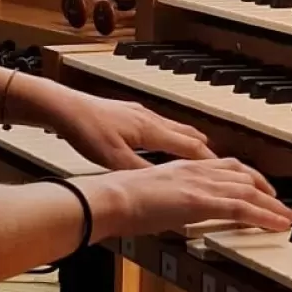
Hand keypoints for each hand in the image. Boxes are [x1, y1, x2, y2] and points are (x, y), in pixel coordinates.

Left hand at [23, 80, 212, 169]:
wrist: (64, 106)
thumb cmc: (86, 129)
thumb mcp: (113, 158)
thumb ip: (140, 172)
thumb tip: (164, 185)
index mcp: (152, 130)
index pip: (192, 147)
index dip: (210, 163)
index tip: (227, 175)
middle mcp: (152, 119)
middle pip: (190, 135)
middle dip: (206, 153)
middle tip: (222, 168)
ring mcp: (141, 114)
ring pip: (176, 129)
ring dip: (191, 144)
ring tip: (200, 156)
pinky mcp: (130, 114)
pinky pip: (162, 126)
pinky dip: (172, 138)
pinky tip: (163, 146)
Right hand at [81, 158, 291, 239]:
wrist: (110, 198)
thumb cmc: (119, 201)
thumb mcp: (149, 196)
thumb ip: (166, 202)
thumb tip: (169, 217)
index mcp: (183, 167)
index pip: (225, 167)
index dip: (246, 177)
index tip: (259, 188)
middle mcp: (196, 170)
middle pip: (242, 176)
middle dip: (265, 190)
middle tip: (280, 204)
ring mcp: (200, 184)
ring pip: (248, 192)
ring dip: (272, 206)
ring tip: (287, 218)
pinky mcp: (201, 201)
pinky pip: (242, 208)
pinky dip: (265, 216)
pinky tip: (278, 225)